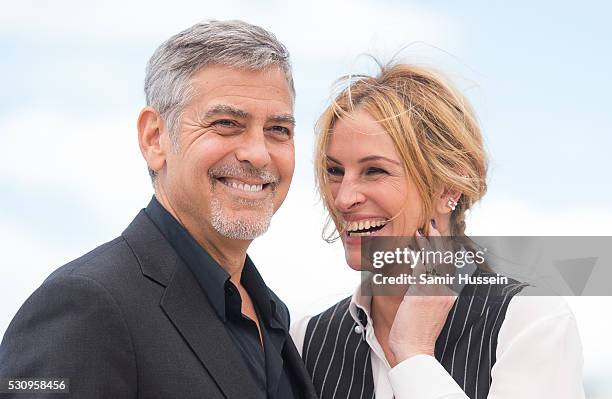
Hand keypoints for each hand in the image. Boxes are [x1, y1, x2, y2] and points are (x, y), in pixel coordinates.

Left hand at [388, 221, 456, 364]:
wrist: (414, 350)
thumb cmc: (416, 331)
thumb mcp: (428, 310)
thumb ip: (428, 294)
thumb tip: (420, 280)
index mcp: (448, 295)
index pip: (450, 267)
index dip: (446, 251)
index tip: (440, 238)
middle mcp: (445, 292)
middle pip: (445, 260)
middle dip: (440, 241)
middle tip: (434, 227)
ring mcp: (435, 292)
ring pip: (434, 261)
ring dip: (427, 244)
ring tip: (421, 231)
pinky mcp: (422, 292)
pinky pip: (421, 268)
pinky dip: (418, 254)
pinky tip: (413, 245)